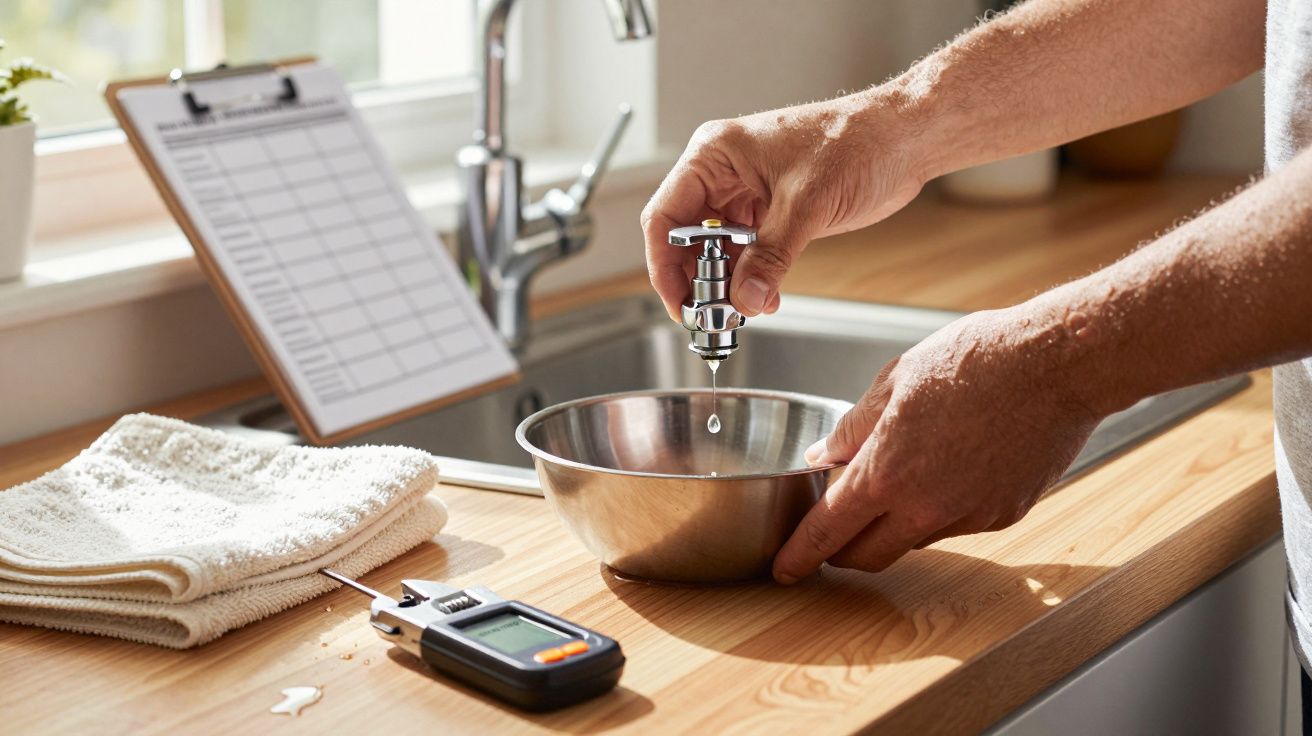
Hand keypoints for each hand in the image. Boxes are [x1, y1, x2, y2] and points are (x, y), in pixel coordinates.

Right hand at [641, 91, 928, 321]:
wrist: (905, 139)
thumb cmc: (858, 142)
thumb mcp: (806, 205)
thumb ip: (770, 257)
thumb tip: (743, 299)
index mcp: (716, 155)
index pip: (666, 216)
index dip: (665, 264)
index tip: (679, 302)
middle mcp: (724, 173)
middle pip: (686, 237)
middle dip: (697, 279)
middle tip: (711, 315)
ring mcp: (747, 192)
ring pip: (716, 249)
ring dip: (726, 283)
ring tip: (741, 310)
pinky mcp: (771, 210)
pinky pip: (746, 252)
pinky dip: (750, 278)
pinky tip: (763, 298)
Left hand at [771, 305, 1107, 582]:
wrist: (1060, 364)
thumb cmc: (979, 359)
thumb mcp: (896, 379)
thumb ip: (854, 427)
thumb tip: (823, 455)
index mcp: (888, 471)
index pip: (829, 530)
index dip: (800, 554)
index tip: (784, 568)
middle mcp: (927, 506)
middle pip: (868, 556)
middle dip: (841, 552)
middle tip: (831, 535)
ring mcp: (970, 516)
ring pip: (914, 540)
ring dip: (895, 525)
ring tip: (902, 478)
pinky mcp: (1005, 515)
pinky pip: (957, 525)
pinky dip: (940, 509)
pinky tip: (949, 469)